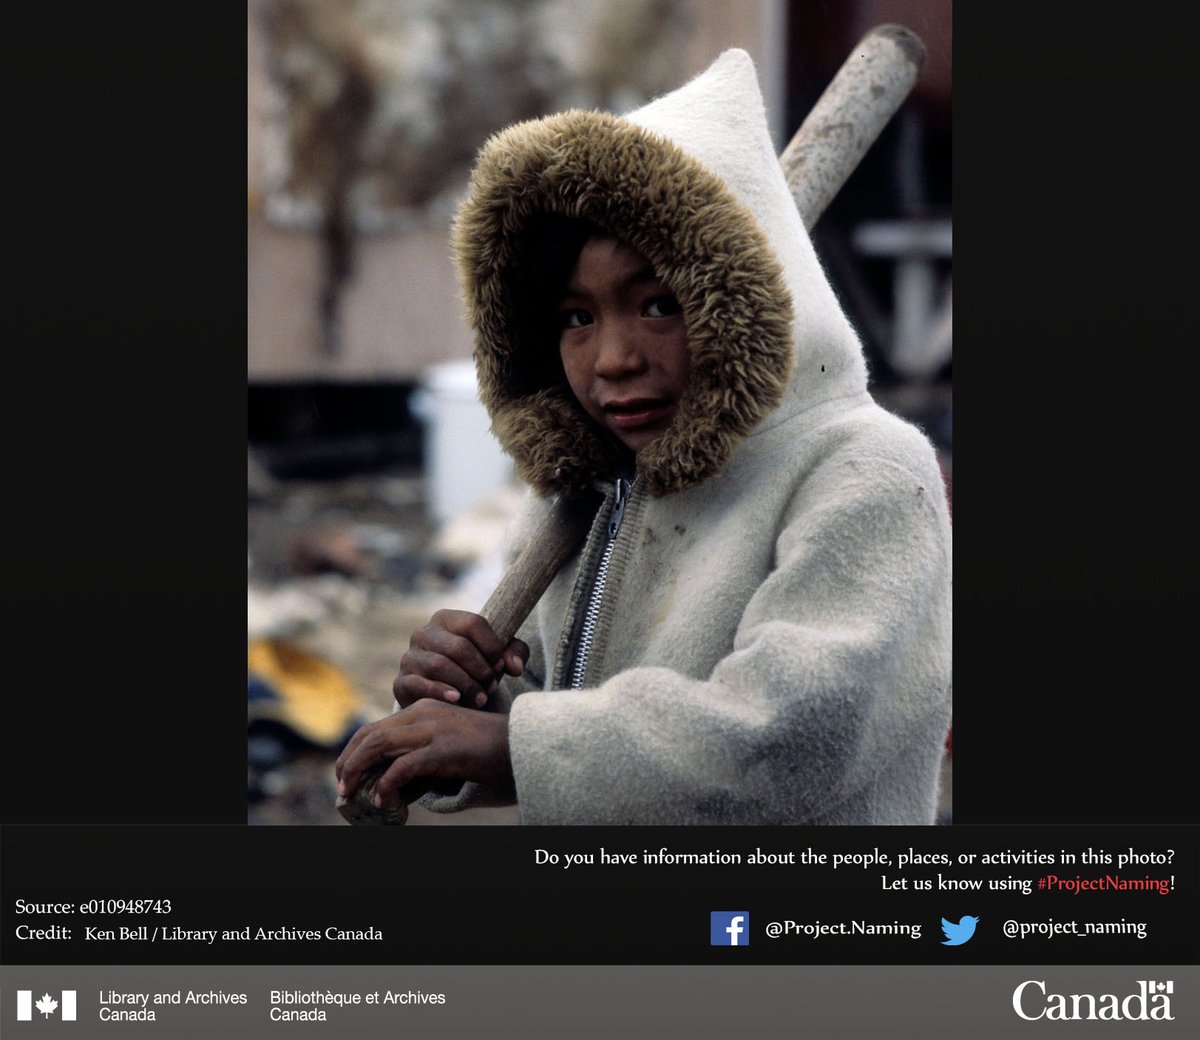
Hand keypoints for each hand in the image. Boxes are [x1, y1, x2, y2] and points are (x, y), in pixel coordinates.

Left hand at [335, 699, 511, 808]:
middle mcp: (423, 714)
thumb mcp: (446, 748)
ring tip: (351, 793)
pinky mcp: (442, 749)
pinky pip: (402, 767)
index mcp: (422, 709)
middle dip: (348, 761)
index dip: (353, 750)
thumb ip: (420, 761)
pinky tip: (386, 802)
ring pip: (377, 745)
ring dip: (357, 770)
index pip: (375, 727)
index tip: (346, 773)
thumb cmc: (486, 750)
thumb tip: (392, 791)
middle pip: (369, 734)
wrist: (521, 743)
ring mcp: (432, 729)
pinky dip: (387, 786)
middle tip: (342, 786)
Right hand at [394, 609, 528, 708]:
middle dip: (481, 670)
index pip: (473, 623)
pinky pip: (418, 684)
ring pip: (439, 665)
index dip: (492, 646)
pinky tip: (457, 700)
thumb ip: (515, 653)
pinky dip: (440, 692)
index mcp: (446, 619)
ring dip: (466, 684)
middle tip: (492, 686)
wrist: (452, 700)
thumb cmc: (478, 670)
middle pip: (458, 647)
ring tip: (481, 698)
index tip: (502, 665)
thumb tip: (514, 666)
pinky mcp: (401, 682)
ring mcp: (409, 657)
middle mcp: (423, 633)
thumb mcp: (500, 657)